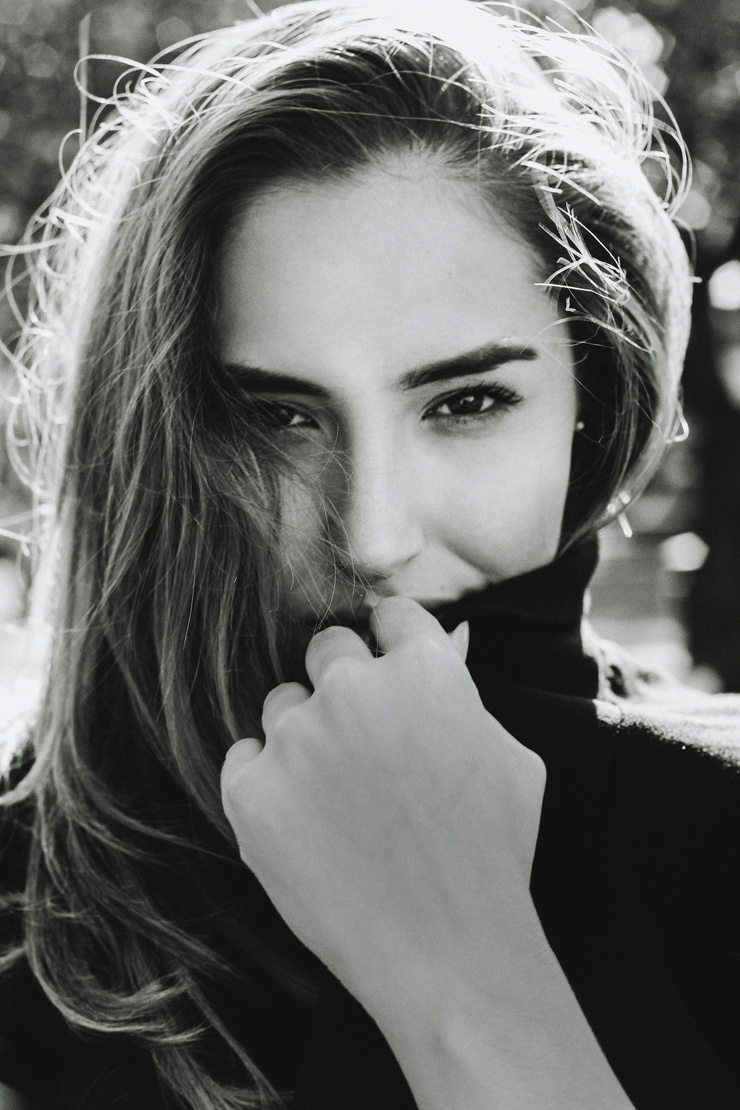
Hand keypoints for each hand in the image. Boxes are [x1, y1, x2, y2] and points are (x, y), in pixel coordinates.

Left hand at [221, 597, 545, 1015]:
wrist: (449, 951)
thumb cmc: (492, 855)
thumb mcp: (511, 758)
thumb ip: (467, 695)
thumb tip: (445, 647)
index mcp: (424, 670)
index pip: (389, 614)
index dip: (391, 640)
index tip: (387, 665)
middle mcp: (354, 689)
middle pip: (327, 647)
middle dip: (343, 680)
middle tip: (361, 735)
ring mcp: (297, 739)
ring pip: (282, 704)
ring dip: (304, 735)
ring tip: (336, 795)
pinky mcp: (251, 791)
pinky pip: (243, 758)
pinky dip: (266, 782)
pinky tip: (302, 820)